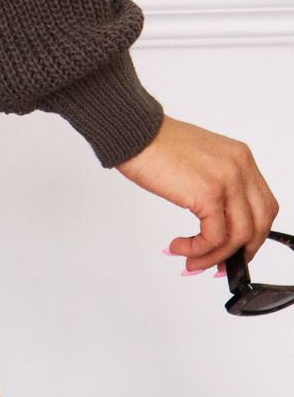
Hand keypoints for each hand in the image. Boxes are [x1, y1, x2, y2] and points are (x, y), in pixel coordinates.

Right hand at [116, 114, 278, 275]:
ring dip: (214, 256)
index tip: (235, 250)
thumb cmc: (156, 144)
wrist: (133, 132)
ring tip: (191, 260)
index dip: (253, 234)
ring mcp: (227, 179)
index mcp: (241, 157)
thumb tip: (220, 223)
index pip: (263, 206)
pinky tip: (179, 247)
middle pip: (259, 224)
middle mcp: (240, 166)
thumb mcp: (202, 160)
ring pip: (238, 236)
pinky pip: (213, 237)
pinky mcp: (208, 193)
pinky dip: (198, 250)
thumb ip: (219, 185)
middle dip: (241, 251)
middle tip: (220, 265)